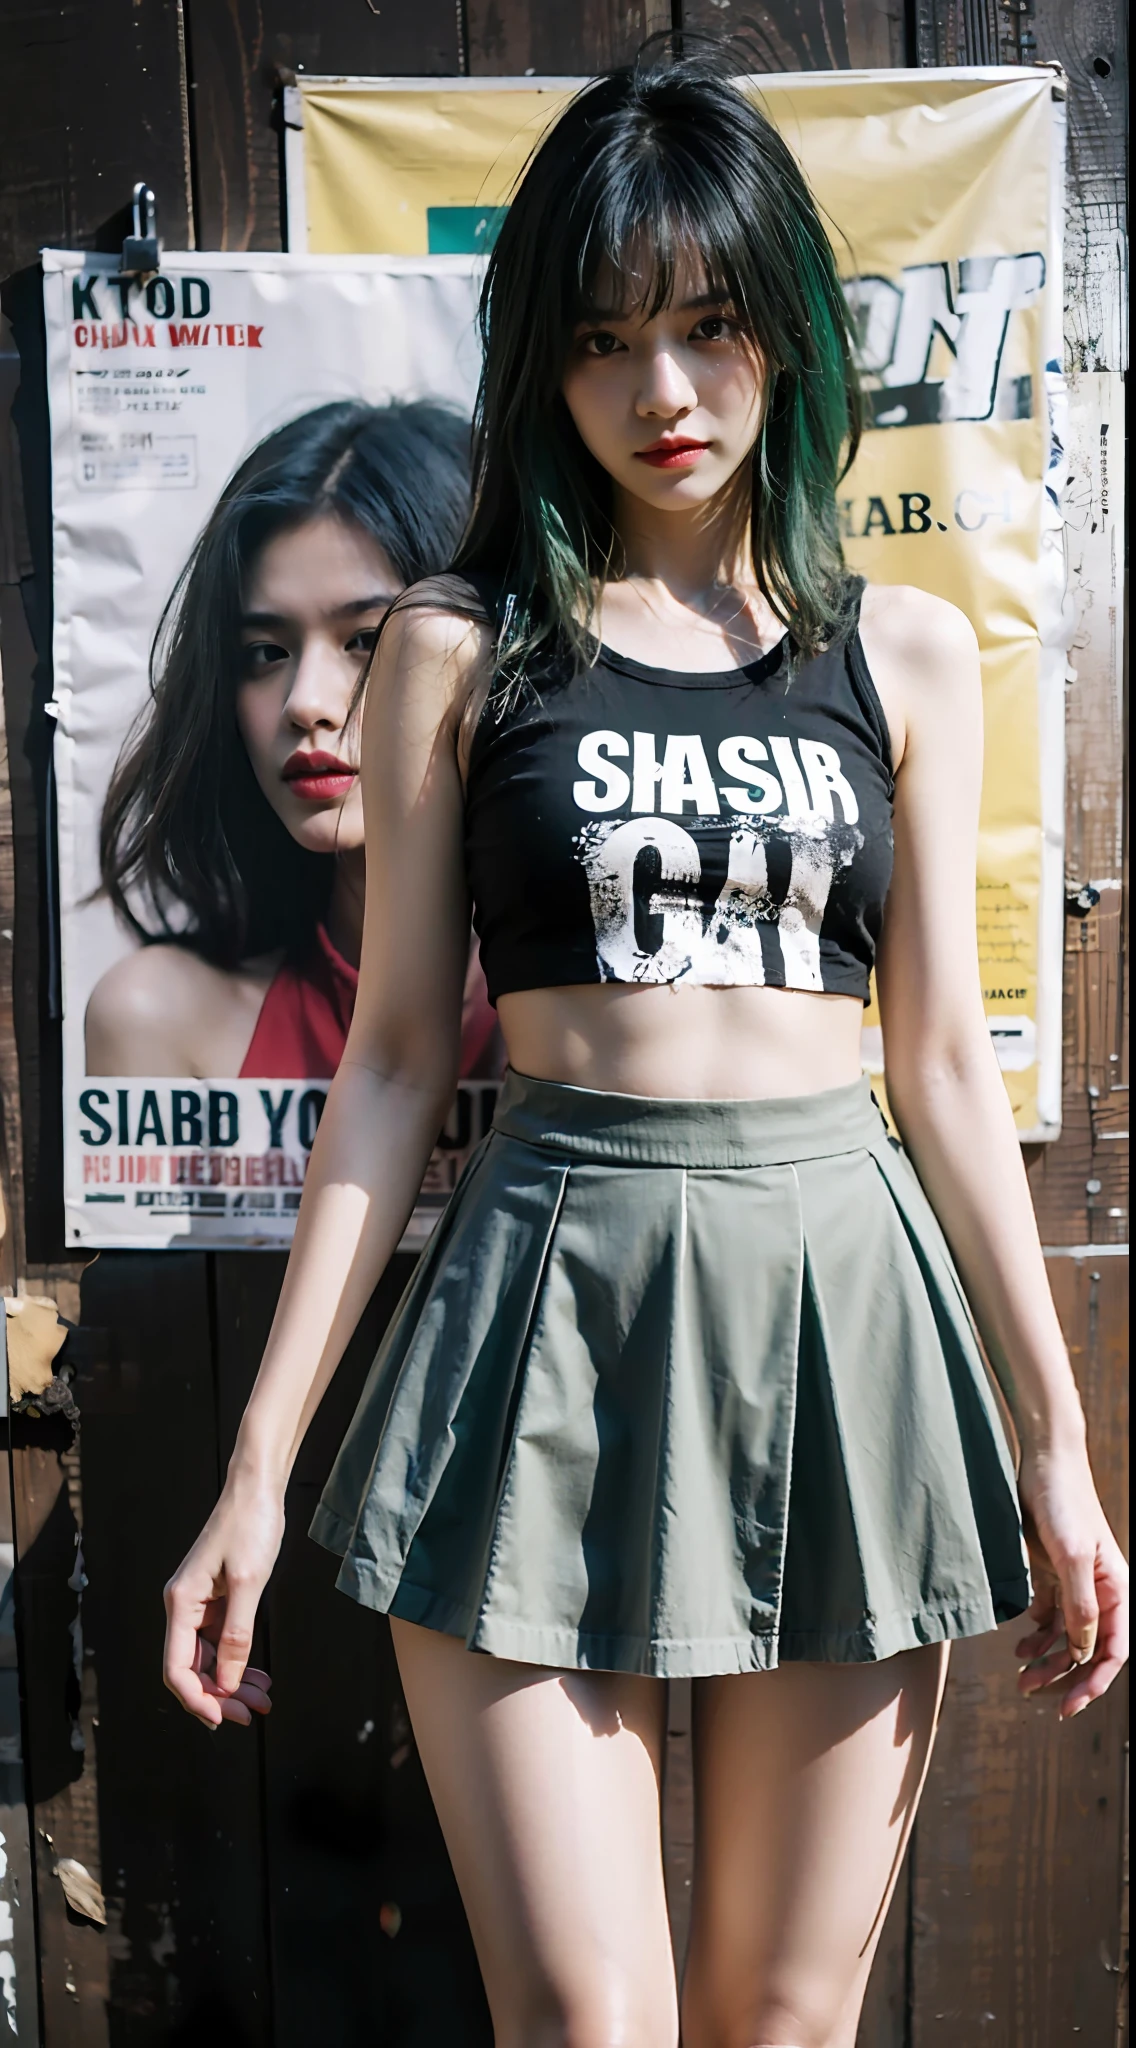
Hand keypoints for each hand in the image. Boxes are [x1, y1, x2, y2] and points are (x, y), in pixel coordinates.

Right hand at [163, 1476, 284, 1729]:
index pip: (176, 1668)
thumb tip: (226, 1684)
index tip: (225, 1719)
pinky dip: (239, 1662)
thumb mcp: (249, 1583)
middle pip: (193, 1669)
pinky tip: (259, 1676)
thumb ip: (237, 1636)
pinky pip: (222, 1642)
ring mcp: (201, 1604)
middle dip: (221, 1695)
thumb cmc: (251, 1526)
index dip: (197, 1699)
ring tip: (263, 1700)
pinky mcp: (219, 1599)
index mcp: (180, 1603)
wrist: (258, 1487)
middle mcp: (184, 1607)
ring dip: (232, 1683)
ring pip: (209, 1659)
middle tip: (254, 1713)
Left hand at [1015, 1441, 1128, 1717]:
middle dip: (1064, 1676)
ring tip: (1020, 1677)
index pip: (1113, 1651)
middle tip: (1031, 1694)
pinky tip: (1019, 1647)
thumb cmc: (1064, 1503)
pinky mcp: (1053, 1573)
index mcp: (1117, 1591)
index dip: (1094, 1682)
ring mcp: (1077, 1583)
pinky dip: (1037, 1636)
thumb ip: (1081, 1605)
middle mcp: (1101, 1592)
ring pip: (1067, 1637)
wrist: (1043, 1461)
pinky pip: (1050, 1616)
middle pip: (1089, 1650)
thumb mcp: (1072, 1555)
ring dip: (1047, 1660)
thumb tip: (1084, 1653)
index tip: (1069, 1706)